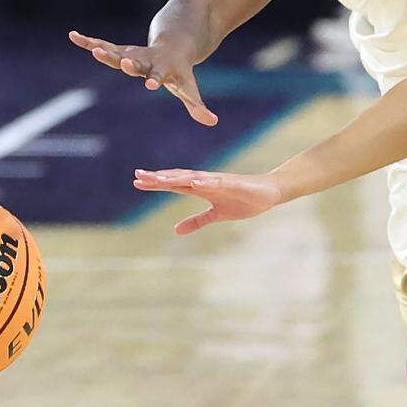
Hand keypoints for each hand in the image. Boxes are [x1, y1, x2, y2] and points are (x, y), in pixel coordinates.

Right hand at [69, 30, 217, 126]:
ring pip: (117, 52)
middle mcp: (146, 59)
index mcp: (163, 69)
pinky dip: (88, 41)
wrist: (175, 41)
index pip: (159, 76)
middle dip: (130, 63)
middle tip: (123, 62)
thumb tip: (212, 122)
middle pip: (137, 62)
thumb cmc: (180, 70)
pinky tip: (73, 36)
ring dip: (104, 51)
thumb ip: (197, 105)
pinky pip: (103, 44)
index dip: (155, 79)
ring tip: (90, 49)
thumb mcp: (188, 87)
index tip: (150, 85)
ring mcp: (133, 53)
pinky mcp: (121, 49)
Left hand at [132, 169, 282, 233]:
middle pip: (179, 178)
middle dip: (159, 178)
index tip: (136, 181)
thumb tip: (175, 231)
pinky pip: (218, 182)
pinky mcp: (234, 184)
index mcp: (202, 189)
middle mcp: (207, 182)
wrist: (270, 192)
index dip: (156, 184)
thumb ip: (197, 221)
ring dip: (177, 178)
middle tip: (138, 175)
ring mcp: (220, 181)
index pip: (174, 185)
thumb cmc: (243, 200)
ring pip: (194, 178)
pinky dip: (205, 182)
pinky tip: (194, 182)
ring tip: (159, 179)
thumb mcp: (216, 215)